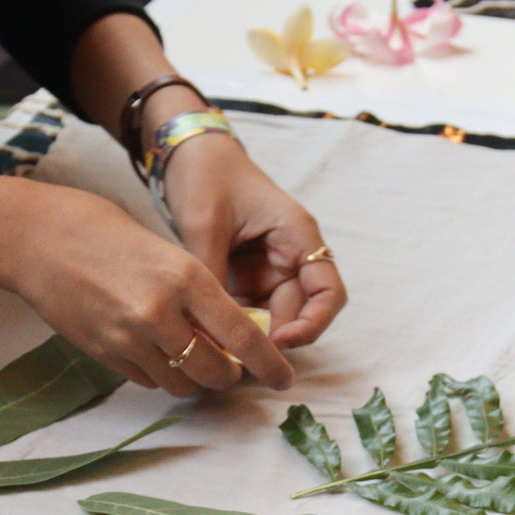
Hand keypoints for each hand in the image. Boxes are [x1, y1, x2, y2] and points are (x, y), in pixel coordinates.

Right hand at [13, 184, 294, 395]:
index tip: (285, 378)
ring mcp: (130, 337)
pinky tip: (156, 353)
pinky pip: (149, 381)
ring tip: (192, 361)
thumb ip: (199, 293)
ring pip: (182, 384)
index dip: (270, 364)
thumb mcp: (167, 252)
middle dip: (231, 376)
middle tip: (233, 370)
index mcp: (187, 278)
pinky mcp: (105, 353)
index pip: (243, 335)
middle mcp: (162, 312)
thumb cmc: (106, 233)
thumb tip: (229, 335)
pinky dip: (161, 375)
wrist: (39, 239)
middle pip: (216, 370)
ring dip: (195, 380)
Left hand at [160, 132, 347, 348]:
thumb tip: (210, 327)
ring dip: (254, 338)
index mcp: (297, 235)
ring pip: (273, 318)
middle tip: (240, 362)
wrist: (186, 152)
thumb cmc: (205, 175)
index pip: (328, 293)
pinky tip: (212, 338)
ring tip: (222, 355)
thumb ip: (212, 274)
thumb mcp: (205, 223)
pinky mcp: (246, 276)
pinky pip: (249, 311)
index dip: (313, 325)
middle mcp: (291, 256)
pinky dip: (235, 326)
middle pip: (300, 313)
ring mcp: (269, 268)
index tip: (280, 345)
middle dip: (275, 340)